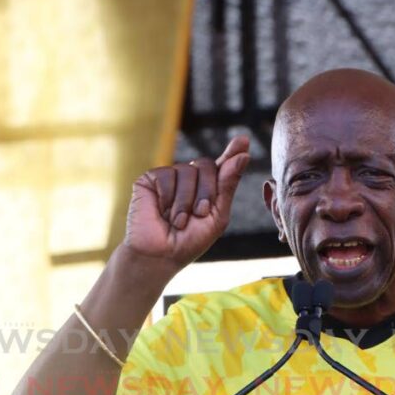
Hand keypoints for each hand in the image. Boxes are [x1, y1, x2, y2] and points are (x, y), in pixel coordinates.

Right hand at [124, 136, 250, 272]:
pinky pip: (166, 176)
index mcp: (210, 188)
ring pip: (187, 170)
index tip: (243, 140)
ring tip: (177, 221)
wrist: (159, 255)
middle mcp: (191, 178)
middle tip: (198, 214)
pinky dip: (167, 198)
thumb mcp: (217, 216)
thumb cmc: (189, 241)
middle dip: (206, 192)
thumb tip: (243, 155)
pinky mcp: (150, 179)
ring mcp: (171, 176)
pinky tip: (162, 212)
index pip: (223, 165)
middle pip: (206, 165)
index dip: (233, 151)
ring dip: (185, 202)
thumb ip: (228, 185)